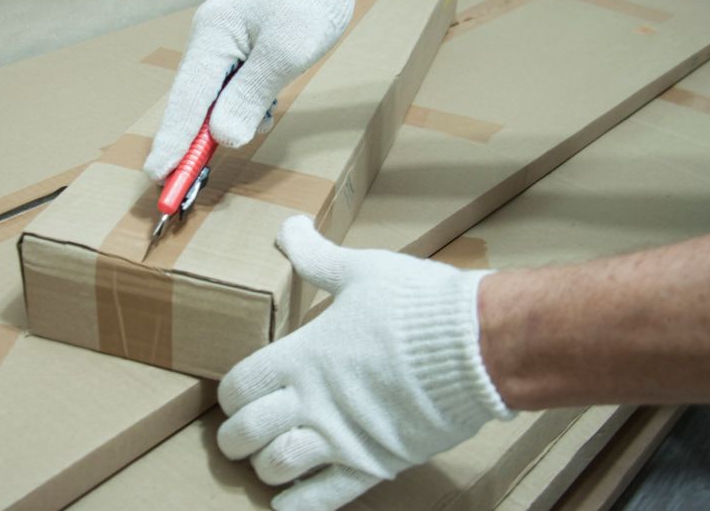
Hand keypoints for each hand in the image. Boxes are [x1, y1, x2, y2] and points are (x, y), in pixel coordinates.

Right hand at [143, 0, 378, 180]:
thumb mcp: (285, 51)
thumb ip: (250, 95)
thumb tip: (221, 137)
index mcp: (211, 38)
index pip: (185, 102)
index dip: (172, 144)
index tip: (157, 178)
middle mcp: (209, 40)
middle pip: (192, 103)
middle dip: (189, 146)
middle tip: (179, 187)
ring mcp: (224, 41)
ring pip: (214, 96)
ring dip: (225, 123)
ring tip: (247, 135)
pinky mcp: (242, 44)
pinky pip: (231, 85)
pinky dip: (242, 105)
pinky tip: (265, 107)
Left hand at [217, 216, 514, 510]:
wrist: (478, 346)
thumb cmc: (417, 305)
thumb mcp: (360, 269)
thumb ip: (315, 255)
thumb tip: (288, 227)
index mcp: (304, 355)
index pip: (240, 387)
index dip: (231, 395)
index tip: (238, 396)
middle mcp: (314, 402)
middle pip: (246, 434)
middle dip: (236, 437)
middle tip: (242, 434)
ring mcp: (343, 438)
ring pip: (277, 468)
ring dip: (266, 467)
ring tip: (271, 459)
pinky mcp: (374, 463)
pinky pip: (323, 499)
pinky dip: (297, 506)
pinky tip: (285, 503)